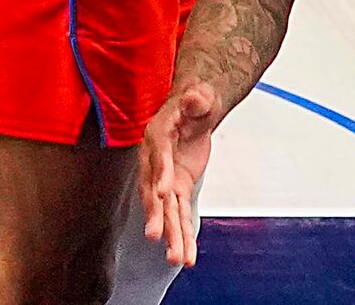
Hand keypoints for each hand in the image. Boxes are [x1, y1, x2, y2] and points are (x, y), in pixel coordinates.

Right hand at [140, 84, 222, 268]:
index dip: (160, 172)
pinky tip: (188, 257)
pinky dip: (183, 235)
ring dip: (170, 235)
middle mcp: (155, 161)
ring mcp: (164, 179)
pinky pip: (179, 216)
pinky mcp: (176, 190)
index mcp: (158, 135)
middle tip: (154, 236)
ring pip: (166, 211)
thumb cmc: (195, 101)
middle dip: (155, 214)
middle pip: (153, 190)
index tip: (162, 191)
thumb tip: (195, 96)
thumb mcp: (200, 95)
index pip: (158, 156)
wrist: (195, 111)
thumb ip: (197, 98)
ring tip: (176, 258)